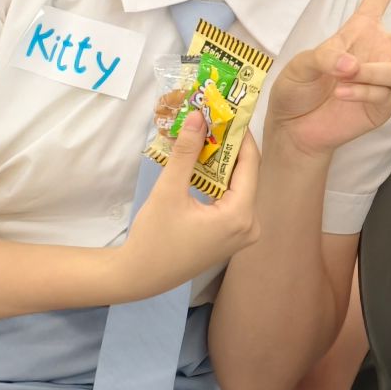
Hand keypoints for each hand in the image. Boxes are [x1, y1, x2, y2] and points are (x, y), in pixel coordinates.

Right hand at [110, 111, 260, 303]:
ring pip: (238, 187)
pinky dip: (219, 183)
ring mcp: (243, 234)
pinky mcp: (232, 237)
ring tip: (208, 137)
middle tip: (215, 121)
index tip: (230, 113)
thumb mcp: (168, 191)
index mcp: (240, 216)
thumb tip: (198, 117)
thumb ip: (186, 153)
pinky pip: (231, 201)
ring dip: (222, 165)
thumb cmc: (154, 237)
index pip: (250, 164)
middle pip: (246, 175)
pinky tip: (204, 166)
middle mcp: (250, 225)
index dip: (240, 136)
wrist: (140, 276)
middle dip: (229, 148)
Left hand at [264, 0, 390, 157]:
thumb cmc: (297, 89)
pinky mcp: (384, 104)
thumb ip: (327, 55)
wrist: (297, 129)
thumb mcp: (303, 63)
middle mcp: (380, 50)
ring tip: (341, 79)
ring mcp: (385, 78)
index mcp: (361, 30)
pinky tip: (342, 96)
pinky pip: (385, 92)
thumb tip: (352, 61)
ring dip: (368, 73)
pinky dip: (362, 91)